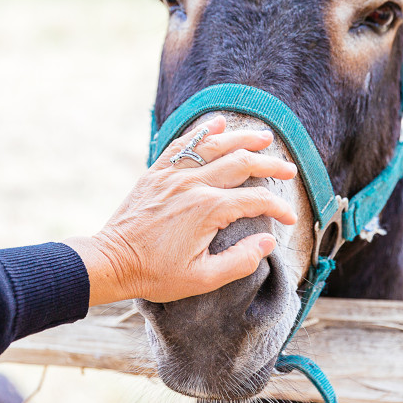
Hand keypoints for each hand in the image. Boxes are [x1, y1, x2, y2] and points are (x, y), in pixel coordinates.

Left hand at [65, 116, 297, 305]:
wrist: (113, 261)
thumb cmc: (156, 274)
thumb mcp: (203, 279)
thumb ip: (240, 261)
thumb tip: (268, 242)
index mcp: (208, 210)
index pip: (255, 200)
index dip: (277, 208)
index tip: (288, 219)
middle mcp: (193, 184)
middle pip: (241, 163)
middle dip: (270, 165)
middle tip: (289, 169)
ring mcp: (173, 174)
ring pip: (214, 145)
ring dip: (242, 138)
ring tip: (264, 136)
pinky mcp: (157, 172)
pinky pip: (183, 143)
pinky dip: (202, 131)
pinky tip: (218, 123)